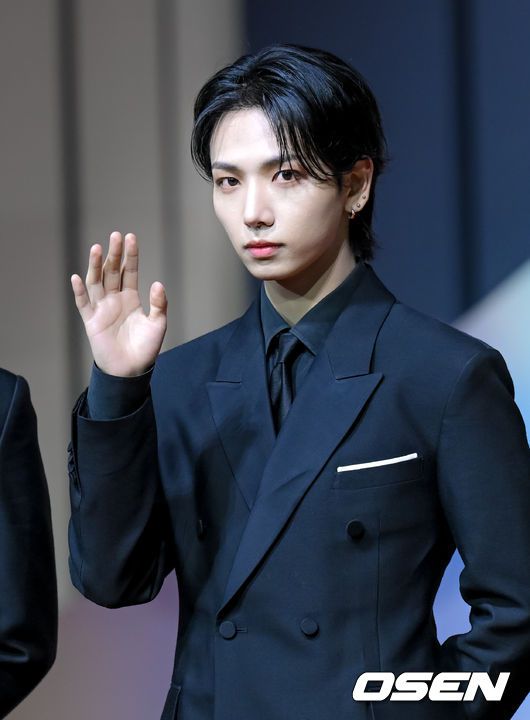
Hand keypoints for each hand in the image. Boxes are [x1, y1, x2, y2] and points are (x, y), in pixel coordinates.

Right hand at [71, 231, 166, 376]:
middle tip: (115, 236)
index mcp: (131, 298)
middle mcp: (115, 300)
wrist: (131, 370)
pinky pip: (83, 304)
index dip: (130, 256)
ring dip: (96, 266)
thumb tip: (158, 283)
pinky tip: (78, 278)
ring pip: (96, 282)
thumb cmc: (146, 348)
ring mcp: (102, 309)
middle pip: (112, 272)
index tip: (131, 238)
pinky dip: (80, 291)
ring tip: (98, 248)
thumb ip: (159, 304)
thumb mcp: (158, 324)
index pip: (130, 272)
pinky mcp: (92, 322)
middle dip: (114, 254)